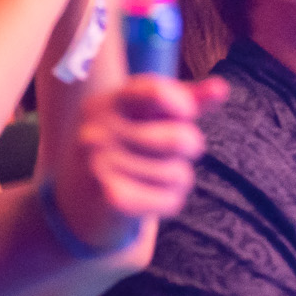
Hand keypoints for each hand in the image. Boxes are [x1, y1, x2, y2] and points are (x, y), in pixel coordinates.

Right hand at [45, 73, 225, 251]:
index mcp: (105, 103)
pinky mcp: (111, 199)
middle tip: (168, 157)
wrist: (74, 208)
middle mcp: (97, 131)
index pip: (158, 92)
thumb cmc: (120, 152)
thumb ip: (181, 100)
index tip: (184, 115)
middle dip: (188, 151)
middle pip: (181, 139)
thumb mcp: (141, 119)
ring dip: (177, 181)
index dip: (184, 106)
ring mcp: (100, 165)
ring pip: (180, 174)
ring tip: (152, 180)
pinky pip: (171, 199)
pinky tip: (148, 200)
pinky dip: (168, 203)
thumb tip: (221, 88)